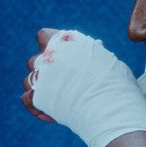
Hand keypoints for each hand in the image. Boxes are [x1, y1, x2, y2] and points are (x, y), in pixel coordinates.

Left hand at [21, 28, 145, 146]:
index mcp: (68, 42)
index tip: (63, 58)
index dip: (52, 47)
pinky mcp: (38, 98)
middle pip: (36, 60)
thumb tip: (90, 58)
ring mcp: (43, 76)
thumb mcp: (109, 61)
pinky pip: (27, 98)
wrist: (113, 109)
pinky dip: (36, 105)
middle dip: (46, 71)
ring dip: (39, 87)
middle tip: (63, 83)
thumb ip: (91, 56)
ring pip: (29, 79)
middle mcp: (51, 55)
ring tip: (57, 98)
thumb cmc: (118, 86)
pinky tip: (49, 110)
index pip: (44, 36)